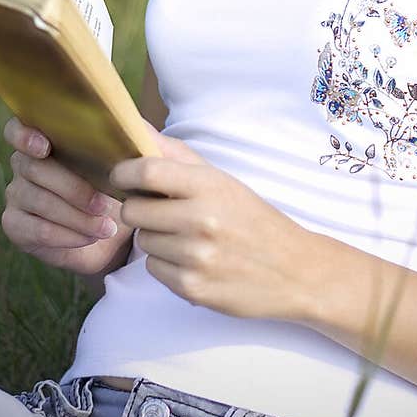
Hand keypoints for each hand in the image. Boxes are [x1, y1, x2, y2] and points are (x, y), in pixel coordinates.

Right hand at [1, 117, 133, 275]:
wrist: (113, 230)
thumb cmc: (117, 185)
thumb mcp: (128, 160)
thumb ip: (126, 137)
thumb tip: (128, 126)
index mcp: (46, 139)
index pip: (16, 129)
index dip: (24, 136)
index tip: (44, 147)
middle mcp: (24, 164)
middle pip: (35, 169)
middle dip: (74, 188)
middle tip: (105, 205)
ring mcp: (17, 194)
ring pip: (39, 201)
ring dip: (77, 216)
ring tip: (107, 227)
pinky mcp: (16, 225)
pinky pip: (37, 229)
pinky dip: (67, 235)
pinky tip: (91, 237)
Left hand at [109, 133, 314, 321]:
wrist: (295, 271)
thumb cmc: (253, 219)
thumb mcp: (222, 181)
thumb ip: (176, 155)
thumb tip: (137, 128)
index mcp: (210, 186)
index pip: (147, 171)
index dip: (124, 172)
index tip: (122, 176)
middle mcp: (201, 220)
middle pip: (133, 210)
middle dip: (139, 209)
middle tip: (161, 211)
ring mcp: (196, 257)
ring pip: (143, 241)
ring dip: (156, 239)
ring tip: (186, 238)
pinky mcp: (192, 288)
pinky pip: (153, 269)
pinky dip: (166, 265)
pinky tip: (192, 261)